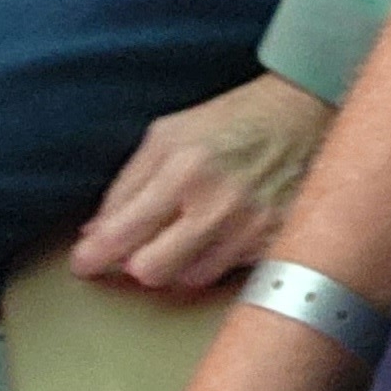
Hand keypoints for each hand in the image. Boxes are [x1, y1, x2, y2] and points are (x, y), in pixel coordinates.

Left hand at [72, 72, 333, 293]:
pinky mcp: (276, 242)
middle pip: (151, 272)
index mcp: (183, 170)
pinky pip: (229, 273)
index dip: (94, 256)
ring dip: (180, 262)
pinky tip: (225, 231)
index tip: (84, 263)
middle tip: (140, 247)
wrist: (306, 111)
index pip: (122, 234)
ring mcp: (251, 228)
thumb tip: (96, 233)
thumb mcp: (169, 134)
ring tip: (191, 231)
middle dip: (138, 262)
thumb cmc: (235, 118)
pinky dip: (218, 259)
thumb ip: (128, 185)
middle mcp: (217, 204)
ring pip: (190, 279)